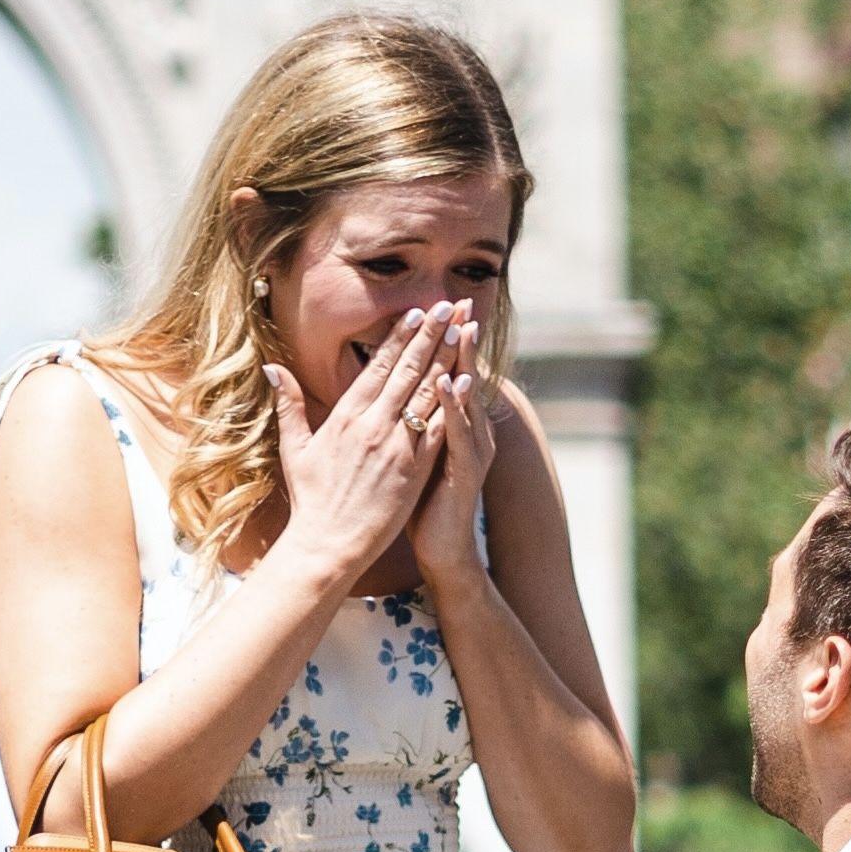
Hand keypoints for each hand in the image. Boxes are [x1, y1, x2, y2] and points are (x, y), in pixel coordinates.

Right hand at [267, 309, 451, 599]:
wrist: (327, 544)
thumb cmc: (311, 500)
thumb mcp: (294, 448)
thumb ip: (289, 404)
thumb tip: (271, 368)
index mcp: (345, 416)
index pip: (378, 366)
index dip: (400, 336)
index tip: (417, 311)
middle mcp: (372, 425)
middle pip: (408, 370)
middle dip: (431, 334)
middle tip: (450, 305)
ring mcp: (396, 446)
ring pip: (427, 392)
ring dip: (448, 358)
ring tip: (464, 330)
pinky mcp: (414, 469)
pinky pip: (437, 427)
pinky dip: (453, 403)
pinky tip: (469, 381)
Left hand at [397, 302, 492, 595]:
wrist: (440, 549)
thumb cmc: (418, 504)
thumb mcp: (408, 457)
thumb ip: (401, 423)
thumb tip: (382, 396)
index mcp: (444, 427)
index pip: (442, 375)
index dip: (438, 342)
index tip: (432, 306)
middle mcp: (463, 433)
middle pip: (459, 377)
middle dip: (459, 339)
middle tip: (459, 302)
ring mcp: (468, 451)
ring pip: (465, 400)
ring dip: (463, 364)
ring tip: (461, 330)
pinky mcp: (464, 473)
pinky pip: (459, 434)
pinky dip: (455, 407)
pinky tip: (448, 383)